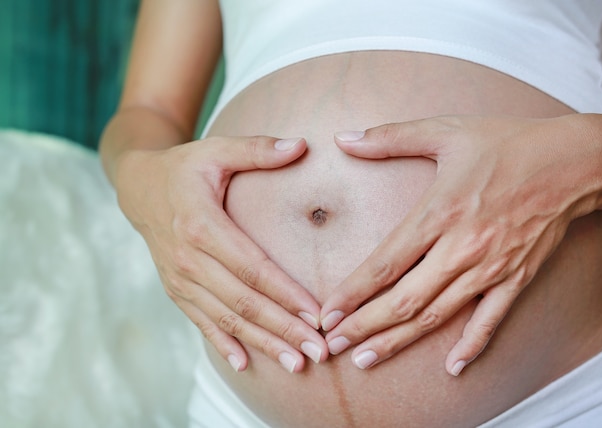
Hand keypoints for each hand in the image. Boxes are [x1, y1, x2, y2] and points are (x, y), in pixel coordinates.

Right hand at [115, 136, 328, 372]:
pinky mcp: (176, 290)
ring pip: (226, 319)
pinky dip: (223, 344)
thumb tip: (302, 145)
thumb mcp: (216, 150)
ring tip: (295, 364)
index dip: (285, 293)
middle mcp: (188, 258)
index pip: (252, 267)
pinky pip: (201, 322)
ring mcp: (179, 279)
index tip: (317, 314)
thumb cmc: (184, 168)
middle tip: (319, 350)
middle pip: (243, 302)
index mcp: (201, 224)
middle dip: (283, 329)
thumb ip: (257, 150)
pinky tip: (245, 364)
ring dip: (262, 343)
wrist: (137, 188)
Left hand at [320, 115, 601, 374]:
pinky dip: (471, 346)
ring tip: (367, 359)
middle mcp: (462, 247)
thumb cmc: (506, 144)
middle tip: (335, 344)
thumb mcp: (445, 131)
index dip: (354, 291)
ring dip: (399, 340)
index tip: (328, 312)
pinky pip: (491, 320)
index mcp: (440, 212)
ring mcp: (491, 267)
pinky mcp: (516, 278)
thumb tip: (343, 139)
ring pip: (437, 315)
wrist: (573, 162)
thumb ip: (390, 137)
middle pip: (405, 299)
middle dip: (365, 325)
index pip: (387, 262)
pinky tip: (451, 368)